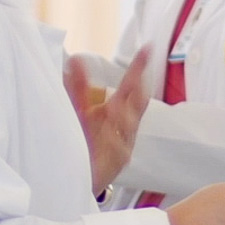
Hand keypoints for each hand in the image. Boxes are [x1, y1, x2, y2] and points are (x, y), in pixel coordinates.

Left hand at [66, 49, 150, 193]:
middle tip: (137, 78)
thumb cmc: (85, 140)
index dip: (139, 67)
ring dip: (123, 117)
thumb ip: (78, 87)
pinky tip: (111, 139)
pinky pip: (119, 152)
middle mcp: (124, 126)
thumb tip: (76, 59)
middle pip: (137, 104)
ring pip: (129, 127)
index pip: (131, 84)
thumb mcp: (81, 110)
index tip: (148, 48)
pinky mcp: (115, 164)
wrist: (79, 176)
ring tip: (113, 108)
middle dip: (138, 91)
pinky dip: (116, 144)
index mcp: (116, 109)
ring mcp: (122, 145)